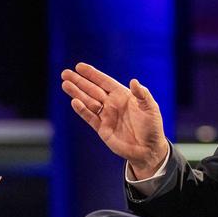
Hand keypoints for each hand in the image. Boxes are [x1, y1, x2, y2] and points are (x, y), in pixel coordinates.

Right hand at [60, 62, 166, 177]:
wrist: (148, 150)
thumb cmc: (152, 127)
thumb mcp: (151, 108)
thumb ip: (142, 95)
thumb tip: (134, 81)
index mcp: (122, 95)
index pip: (104, 81)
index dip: (92, 74)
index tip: (79, 66)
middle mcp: (112, 104)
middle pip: (92, 90)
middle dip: (79, 81)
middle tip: (65, 73)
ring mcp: (106, 116)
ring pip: (88, 102)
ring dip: (76, 93)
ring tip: (65, 84)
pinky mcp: (102, 129)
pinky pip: (90, 117)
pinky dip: (82, 110)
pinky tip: (74, 102)